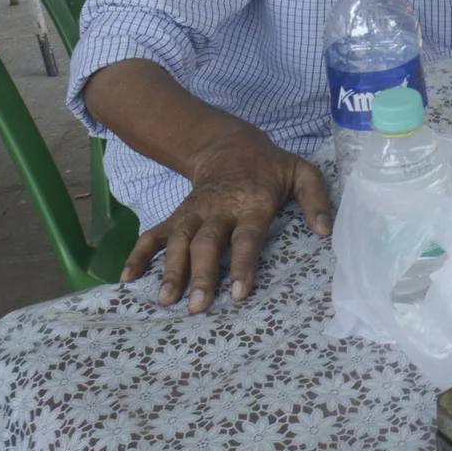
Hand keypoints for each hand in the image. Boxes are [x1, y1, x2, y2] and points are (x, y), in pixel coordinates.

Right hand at [122, 128, 331, 312]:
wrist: (229, 144)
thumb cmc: (271, 168)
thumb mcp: (301, 172)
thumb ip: (316, 199)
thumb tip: (324, 231)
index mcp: (252, 203)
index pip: (247, 237)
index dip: (242, 264)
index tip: (239, 292)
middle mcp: (218, 209)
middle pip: (207, 244)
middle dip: (201, 275)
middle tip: (197, 306)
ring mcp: (194, 213)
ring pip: (179, 243)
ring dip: (170, 271)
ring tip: (164, 301)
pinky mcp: (178, 216)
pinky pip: (154, 235)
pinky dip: (138, 254)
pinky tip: (127, 278)